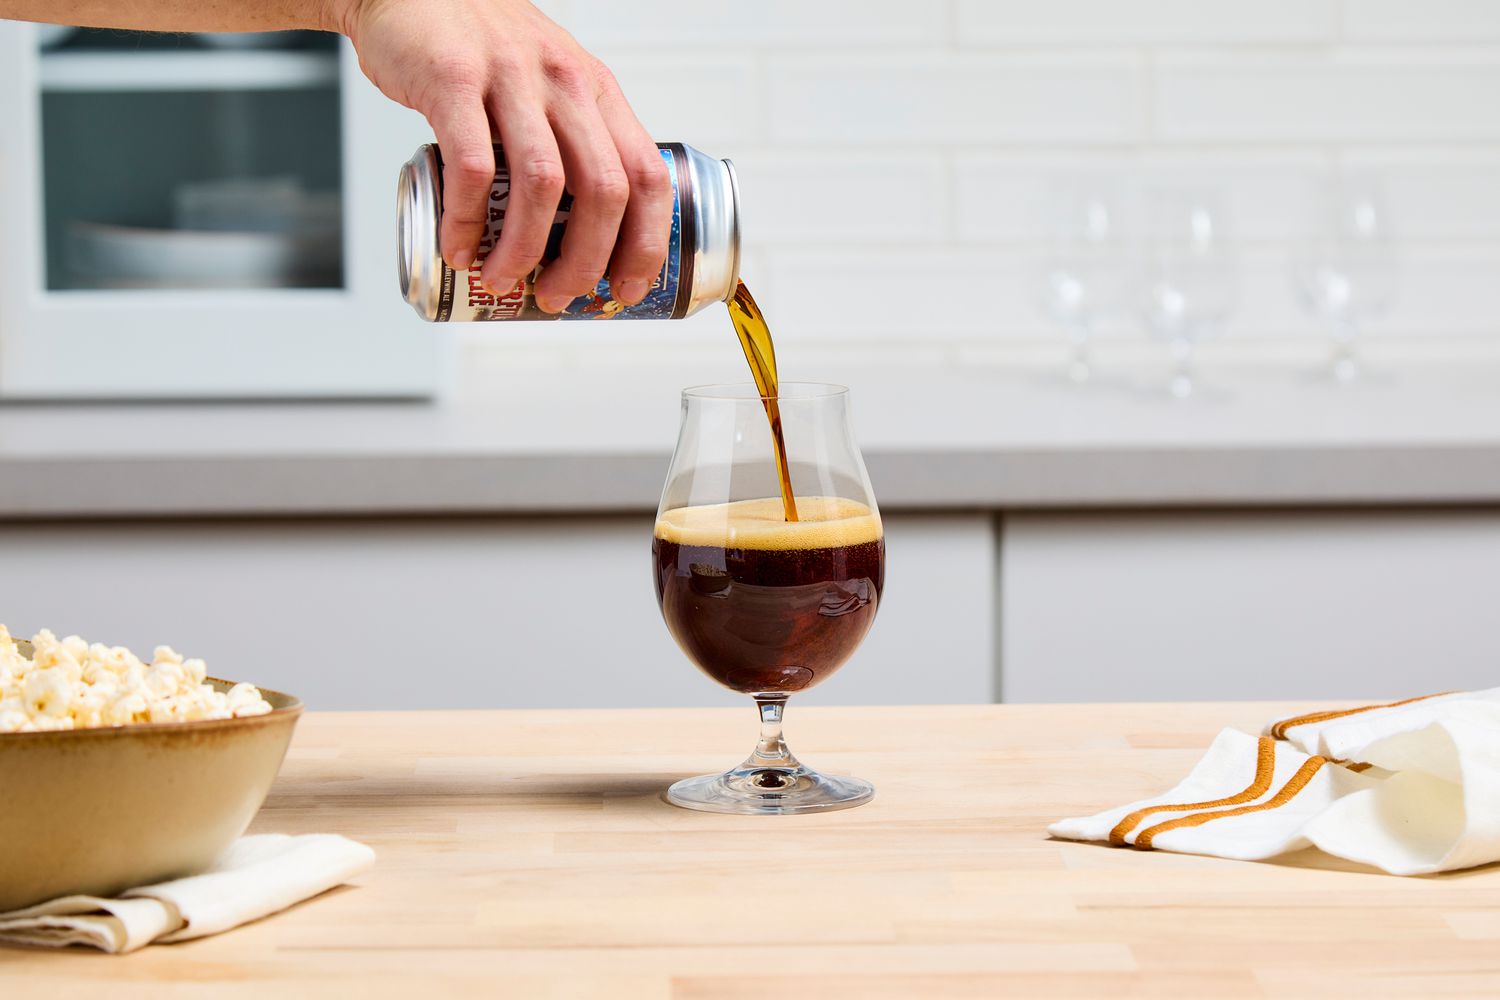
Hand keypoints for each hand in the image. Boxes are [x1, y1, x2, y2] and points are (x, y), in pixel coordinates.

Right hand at [334, 0, 673, 310]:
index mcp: (597, 91)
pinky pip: (472, 169)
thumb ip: (574, 140)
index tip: (627, 288)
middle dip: (585, 261)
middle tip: (558, 296)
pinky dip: (467, 221)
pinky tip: (458, 247)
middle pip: (603, 191)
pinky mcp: (454, 80)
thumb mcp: (550, 81)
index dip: (645, 242)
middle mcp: (565, 81)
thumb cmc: (480, 49)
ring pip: (542, 185)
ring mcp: (512, 77)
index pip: (646, 175)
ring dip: (524, 249)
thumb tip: (589, 236)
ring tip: (500, 279)